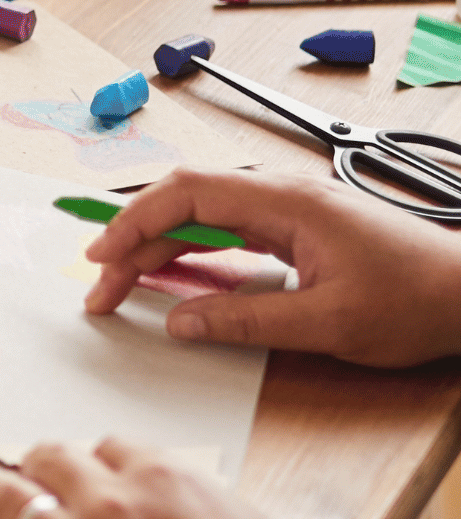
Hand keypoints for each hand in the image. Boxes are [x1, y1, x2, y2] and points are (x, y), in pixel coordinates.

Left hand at [0, 439, 319, 518]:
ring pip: (10, 500)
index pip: (109, 448)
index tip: (87, 473)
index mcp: (162, 477)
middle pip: (51, 460)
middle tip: (30, 475)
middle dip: (40, 466)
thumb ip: (199, 508)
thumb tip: (183, 512)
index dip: (96, 463)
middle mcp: (107, 501)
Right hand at [83, 167, 460, 364]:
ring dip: (158, 247)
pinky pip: (227, 232)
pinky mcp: (297, 231)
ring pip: (201, 217)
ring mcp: (289, 212)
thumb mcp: (328, 322)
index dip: (134, 222)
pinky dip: (190, 253)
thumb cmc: (417, 301)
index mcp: (286, 202)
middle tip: (102, 284)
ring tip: (123, 284)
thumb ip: (246, 320)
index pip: (187, 195)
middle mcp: (281, 196)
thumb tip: (180, 323)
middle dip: (134, 238)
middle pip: (184, 203)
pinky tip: (172, 277)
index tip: (102, 258)